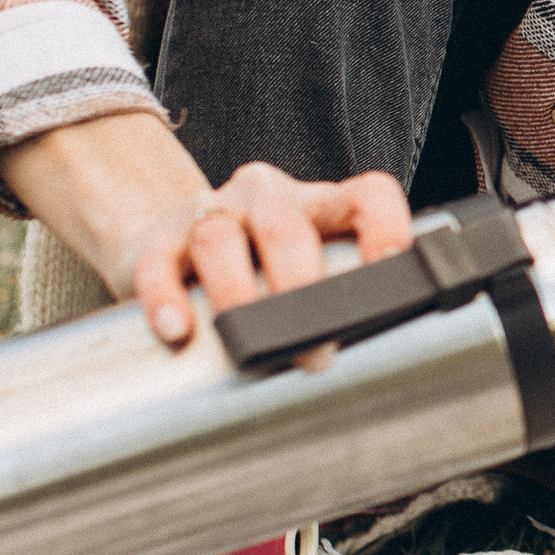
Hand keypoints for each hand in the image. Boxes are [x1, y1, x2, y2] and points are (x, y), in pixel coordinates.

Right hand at [122, 161, 416, 348]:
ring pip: (219, 240)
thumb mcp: (311, 267)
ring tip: (250, 348)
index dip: (387, 228)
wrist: (172, 242)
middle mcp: (268, 197)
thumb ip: (342, 298)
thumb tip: (377, 359)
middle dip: (302, 291)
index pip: (368, 195)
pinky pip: (160, 265)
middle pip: (285, 227)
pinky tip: (179, 331)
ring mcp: (212, 213)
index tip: (394, 269)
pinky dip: (167, 299)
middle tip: (316, 352)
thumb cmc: (261, 268)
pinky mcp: (160, 241)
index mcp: (322, 203)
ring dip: (239, 298)